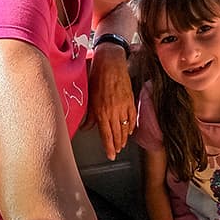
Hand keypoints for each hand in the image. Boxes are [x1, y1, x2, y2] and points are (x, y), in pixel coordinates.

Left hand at [84, 45, 134, 159]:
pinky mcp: (131, 100)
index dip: (109, 147)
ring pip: (125, 128)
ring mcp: (124, 106)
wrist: (110, 63)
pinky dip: (131, 126)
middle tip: (116, 151)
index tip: (111, 155)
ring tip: (122, 144)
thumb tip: (86, 127)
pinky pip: (133, 118)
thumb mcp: (90, 97)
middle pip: (117, 134)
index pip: (106, 135)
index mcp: (102, 111)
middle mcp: (113, 111)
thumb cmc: (98, 77)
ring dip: (124, 138)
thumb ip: (89, 115)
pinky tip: (130, 130)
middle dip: (117, 145)